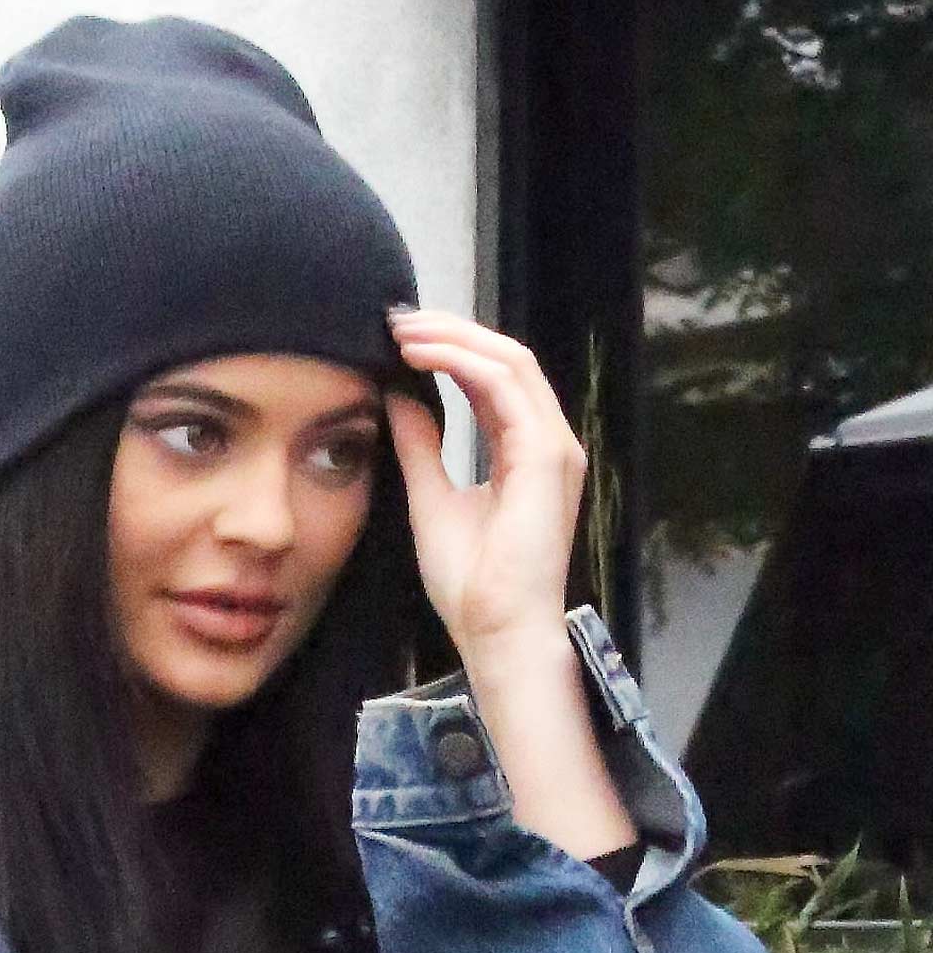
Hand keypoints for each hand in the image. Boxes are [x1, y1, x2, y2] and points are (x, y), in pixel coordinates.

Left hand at [382, 309, 587, 660]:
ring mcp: (553, 446)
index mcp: (526, 452)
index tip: (401, 341)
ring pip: (509, 361)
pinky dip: (462, 362)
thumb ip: (421, 448)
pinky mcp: (546, 455)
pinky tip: (421, 356)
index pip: (494, 381)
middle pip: (505, 358)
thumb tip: (399, 399)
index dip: (451, 351)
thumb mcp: (431, 501)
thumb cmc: (472, 586)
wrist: (497, 631)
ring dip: (454, 338)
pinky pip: (505, 385)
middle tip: (398, 320)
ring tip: (404, 332)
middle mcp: (548, 442)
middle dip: (451, 332)